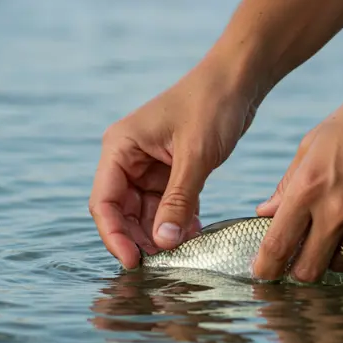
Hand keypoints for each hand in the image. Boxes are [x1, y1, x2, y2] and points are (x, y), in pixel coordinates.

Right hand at [89, 55, 260, 268]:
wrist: (238, 79)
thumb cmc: (212, 104)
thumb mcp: (195, 157)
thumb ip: (178, 202)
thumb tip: (163, 243)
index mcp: (120, 147)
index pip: (104, 202)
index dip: (115, 236)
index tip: (134, 263)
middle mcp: (128, 157)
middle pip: (122, 211)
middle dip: (141, 237)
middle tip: (166, 260)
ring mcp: (149, 164)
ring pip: (146, 211)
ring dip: (162, 232)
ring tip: (184, 248)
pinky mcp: (171, 169)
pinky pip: (167, 204)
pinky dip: (179, 220)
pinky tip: (194, 233)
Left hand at [253, 78, 342, 281]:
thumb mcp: (313, 143)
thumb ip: (288, 183)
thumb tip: (266, 212)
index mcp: (309, 189)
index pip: (278, 246)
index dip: (265, 268)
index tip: (261, 273)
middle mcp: (338, 213)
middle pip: (308, 271)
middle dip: (296, 272)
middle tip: (295, 261)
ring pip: (340, 265)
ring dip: (331, 256)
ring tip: (334, 230)